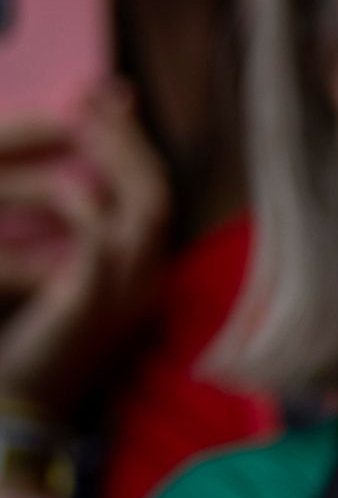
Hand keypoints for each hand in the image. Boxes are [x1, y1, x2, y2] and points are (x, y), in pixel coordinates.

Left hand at [0, 82, 169, 416]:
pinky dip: (87, 207)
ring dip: (117, 159)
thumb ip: (76, 241)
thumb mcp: (63, 282)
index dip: (136, 145)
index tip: (111, 100)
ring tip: (86, 121)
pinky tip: (68, 182)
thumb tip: (72, 186)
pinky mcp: (92, 301)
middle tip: (98, 96)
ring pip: (144, 208)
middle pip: (156, 193)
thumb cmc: (31, 341)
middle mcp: (145, 279)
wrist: (21, 401)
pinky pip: (101, 240)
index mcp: (140, 272)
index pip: (154, 195)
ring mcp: (126, 291)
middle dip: (128, 139)